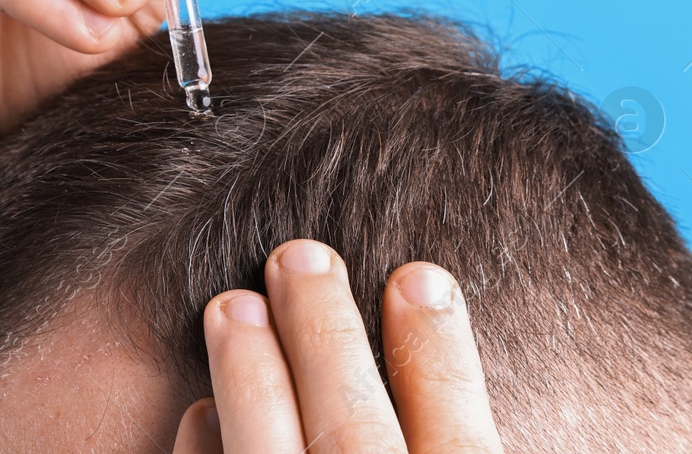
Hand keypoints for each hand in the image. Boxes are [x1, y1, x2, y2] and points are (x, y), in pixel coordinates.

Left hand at [174, 240, 504, 452]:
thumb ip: (462, 441)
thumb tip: (491, 357)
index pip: (461, 445)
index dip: (439, 352)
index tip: (419, 274)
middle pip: (353, 436)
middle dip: (325, 337)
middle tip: (300, 256)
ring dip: (248, 380)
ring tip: (230, 305)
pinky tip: (200, 412)